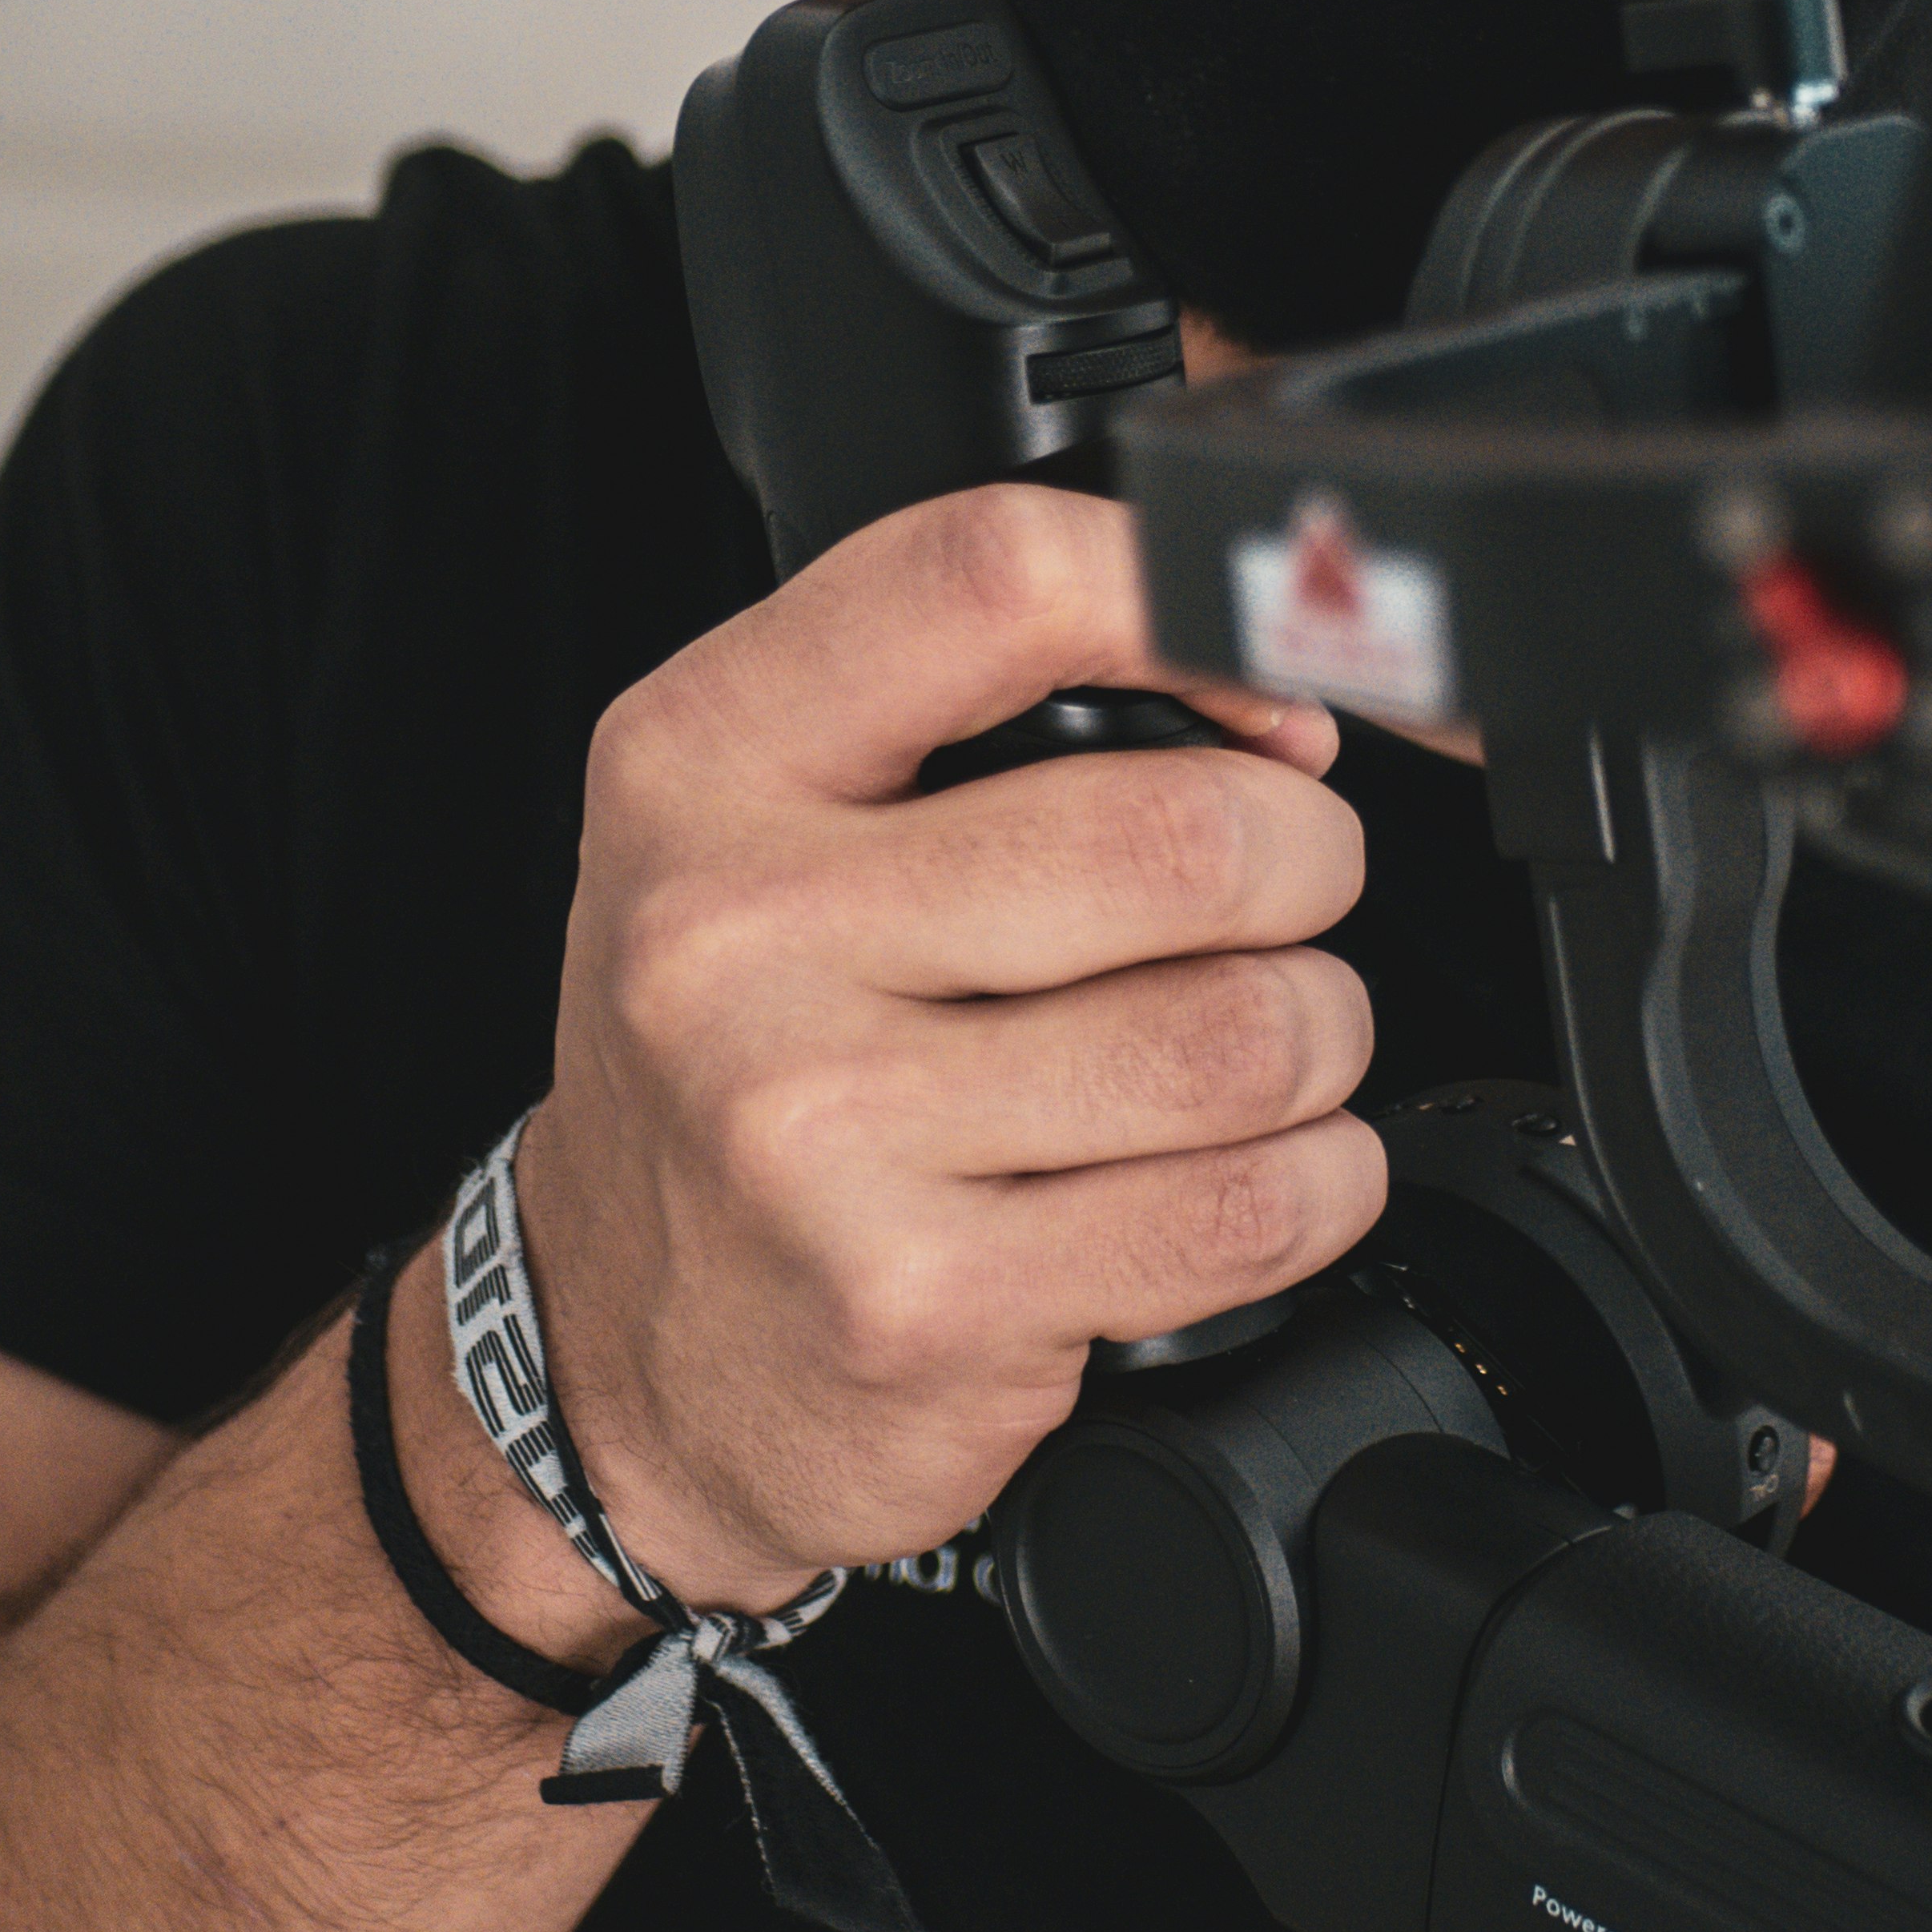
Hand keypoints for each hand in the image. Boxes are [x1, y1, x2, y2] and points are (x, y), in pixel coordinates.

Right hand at [521, 483, 1377, 1605]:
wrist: (621, 1351)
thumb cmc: (742, 1050)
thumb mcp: (771, 812)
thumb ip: (980, 694)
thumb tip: (1278, 684)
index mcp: (705, 757)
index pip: (997, 580)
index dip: (1189, 607)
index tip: (1265, 686)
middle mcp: (738, 933)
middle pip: (1189, 834)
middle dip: (1304, 867)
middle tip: (1271, 900)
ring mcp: (821, 1130)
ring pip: (1248, 1034)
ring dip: (1310, 1042)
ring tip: (1233, 1052)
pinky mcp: (923, 1301)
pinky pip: (1247, 1209)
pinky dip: (1306, 1186)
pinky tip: (1229, 1175)